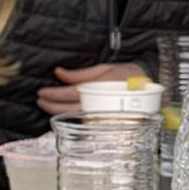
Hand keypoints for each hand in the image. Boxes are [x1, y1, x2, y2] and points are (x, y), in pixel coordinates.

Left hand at [36, 62, 150, 115]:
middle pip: (67, 109)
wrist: (149, 85)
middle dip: (49, 105)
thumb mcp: (103, 69)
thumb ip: (79, 74)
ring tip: (46, 105)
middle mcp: (98, 105)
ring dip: (57, 112)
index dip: (52, 94)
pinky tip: (63, 113)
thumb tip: (58, 72)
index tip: (41, 92)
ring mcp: (100, 115)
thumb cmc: (127, 75)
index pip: (68, 94)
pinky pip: (83, 120)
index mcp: (97, 90)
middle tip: (39, 99)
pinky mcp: (104, 120)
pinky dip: (70, 117)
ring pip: (73, 116)